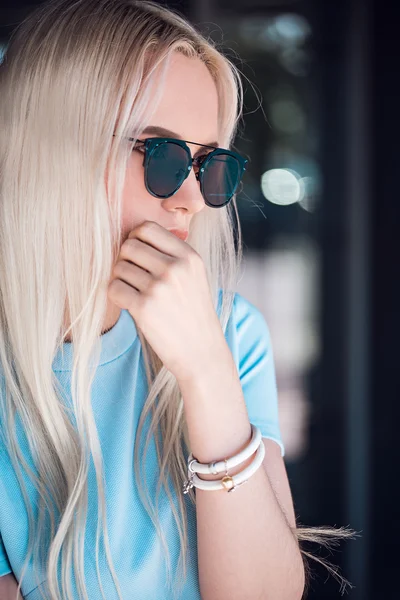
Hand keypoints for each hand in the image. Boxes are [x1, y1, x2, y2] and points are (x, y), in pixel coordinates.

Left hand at [107, 221, 226, 381]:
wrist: (202, 353)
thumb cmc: (193, 314)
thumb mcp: (194, 276)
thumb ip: (171, 254)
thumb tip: (134, 236)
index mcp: (188, 256)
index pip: (147, 228)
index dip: (136, 239)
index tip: (138, 256)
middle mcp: (175, 267)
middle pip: (129, 246)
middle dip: (125, 260)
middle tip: (134, 278)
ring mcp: (159, 287)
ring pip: (118, 267)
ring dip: (121, 280)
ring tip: (136, 294)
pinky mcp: (144, 307)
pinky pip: (113, 288)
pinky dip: (117, 297)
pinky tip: (131, 306)